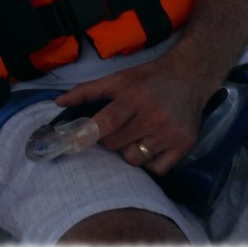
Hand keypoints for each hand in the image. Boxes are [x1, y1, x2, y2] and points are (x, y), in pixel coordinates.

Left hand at [54, 58, 214, 175]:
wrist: (189, 78)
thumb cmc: (147, 78)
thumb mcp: (117, 78)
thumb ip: (87, 91)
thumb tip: (58, 102)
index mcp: (134, 97)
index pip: (108, 121)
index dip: (89, 134)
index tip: (73, 143)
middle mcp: (153, 117)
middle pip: (117, 144)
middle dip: (110, 139)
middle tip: (118, 128)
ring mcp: (170, 134)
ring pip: (134, 159)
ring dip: (129, 151)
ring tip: (136, 135)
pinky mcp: (184, 146)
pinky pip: (156, 169)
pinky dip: (149, 162)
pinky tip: (151, 144)